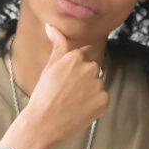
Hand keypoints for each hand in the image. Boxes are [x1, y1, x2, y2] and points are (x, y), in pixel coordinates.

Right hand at [22, 23, 108, 148]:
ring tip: (72, 102)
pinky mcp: (104, 100)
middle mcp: (90, 67)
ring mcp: (98, 84)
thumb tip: (51, 26)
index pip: (85, 54)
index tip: (67, 78)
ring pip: (97, 84)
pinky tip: (80, 109)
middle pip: (92, 69)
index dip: (76, 67)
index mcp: (76, 57)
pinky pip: (102, 98)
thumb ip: (57, 44)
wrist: (43, 123)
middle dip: (84, 78)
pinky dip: (94, 104)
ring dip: (89, 91)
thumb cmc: (43, 95)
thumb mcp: (49, 66)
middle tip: (67, 92)